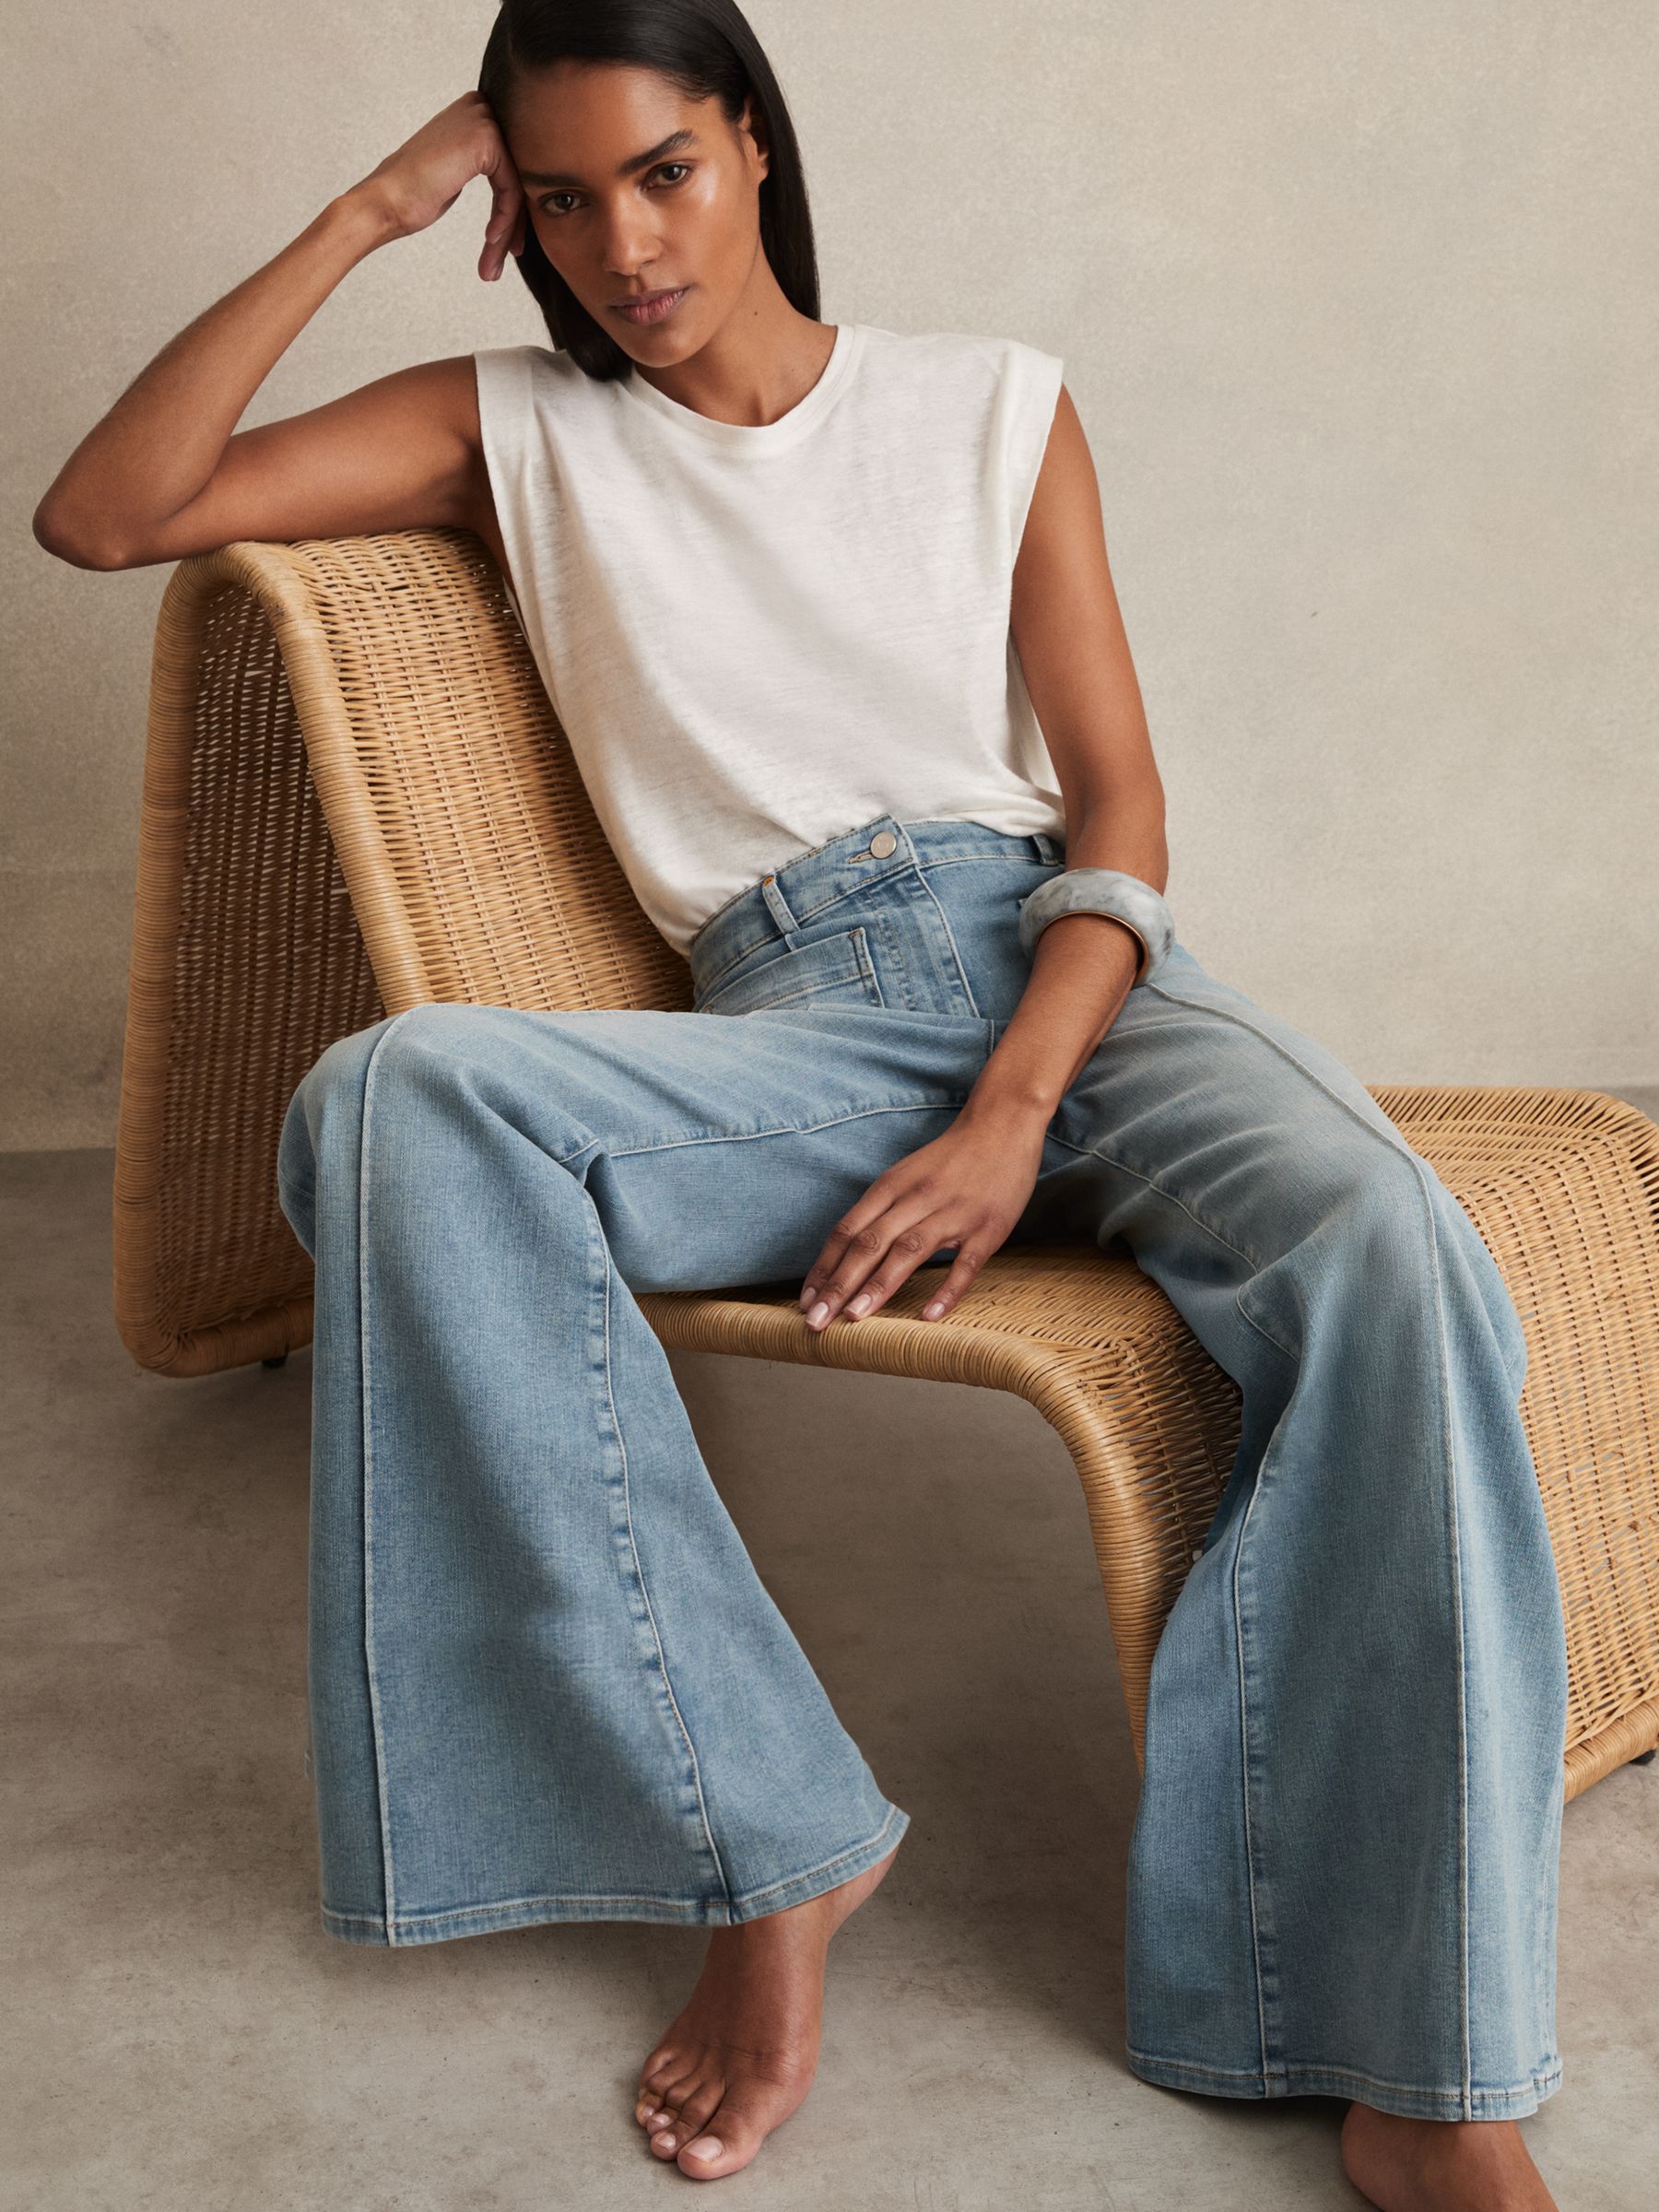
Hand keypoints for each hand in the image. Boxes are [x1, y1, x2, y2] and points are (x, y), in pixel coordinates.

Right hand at [347, 92, 525, 279]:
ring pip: (516, 185)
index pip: (510, 163)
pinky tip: (491, 238)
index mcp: (472, 112)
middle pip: (517, 173)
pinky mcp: (485, 138)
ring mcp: (482, 119)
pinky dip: (505, 219)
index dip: (512, 208)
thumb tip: (518, 185)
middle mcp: (479, 107)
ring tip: (494, 262)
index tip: (507, 243)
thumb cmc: (413, 194)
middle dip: (515, 221)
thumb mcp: (455, 171)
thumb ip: (482, 164)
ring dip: (509, 229)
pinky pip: (511, 188)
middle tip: (511, 254)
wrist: (386, 200)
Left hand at [797, 1109, 1047, 1331]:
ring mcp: (953, 1214)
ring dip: (878, 1286)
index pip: (847, 1231)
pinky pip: (965, 1264)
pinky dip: (946, 1290)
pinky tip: (928, 1316)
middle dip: (839, 1285)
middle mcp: (917, 1199)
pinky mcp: (988, 1228)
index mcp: (892, 1186)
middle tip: (816, 1321)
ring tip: (854, 1318)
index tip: (805, 1302)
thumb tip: (845, 1254)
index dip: (824, 1268)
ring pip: (908, 1252)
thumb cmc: (949, 1158)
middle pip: (869, 1244)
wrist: (1003, 1125)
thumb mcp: (905, 1174)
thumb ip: (879, 1210)